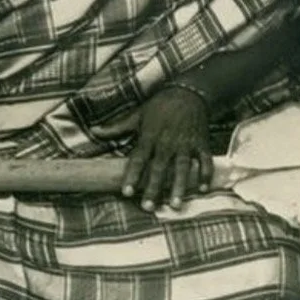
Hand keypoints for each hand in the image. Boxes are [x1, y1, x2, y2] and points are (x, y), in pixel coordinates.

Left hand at [96, 87, 213, 211]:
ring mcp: (185, 144)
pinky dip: (206, 175)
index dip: (132, 176)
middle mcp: (167, 143)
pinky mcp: (201, 143)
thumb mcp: (136, 115)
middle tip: (149, 207)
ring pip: (182, 168)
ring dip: (179, 186)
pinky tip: (203, 190)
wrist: (188, 93)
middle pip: (159, 168)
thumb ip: (116, 127)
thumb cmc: (159, 106)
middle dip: (154, 188)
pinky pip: (205, 161)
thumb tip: (93, 130)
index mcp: (149, 137)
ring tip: (175, 204)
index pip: (138, 159)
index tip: (127, 192)